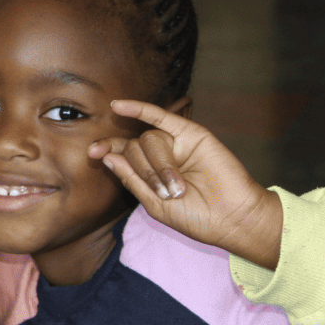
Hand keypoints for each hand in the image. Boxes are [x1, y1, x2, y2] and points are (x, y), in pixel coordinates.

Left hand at [90, 100, 282, 268]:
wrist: (232, 218)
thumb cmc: (196, 218)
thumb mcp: (155, 205)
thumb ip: (132, 180)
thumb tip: (107, 156)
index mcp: (150, 174)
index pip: (122, 155)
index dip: (106, 150)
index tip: (92, 152)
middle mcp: (160, 156)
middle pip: (134, 147)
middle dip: (144, 170)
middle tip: (164, 192)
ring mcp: (176, 143)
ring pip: (149, 139)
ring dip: (159, 164)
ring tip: (177, 187)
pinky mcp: (192, 134)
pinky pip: (162, 116)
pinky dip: (141, 109)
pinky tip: (120, 106)